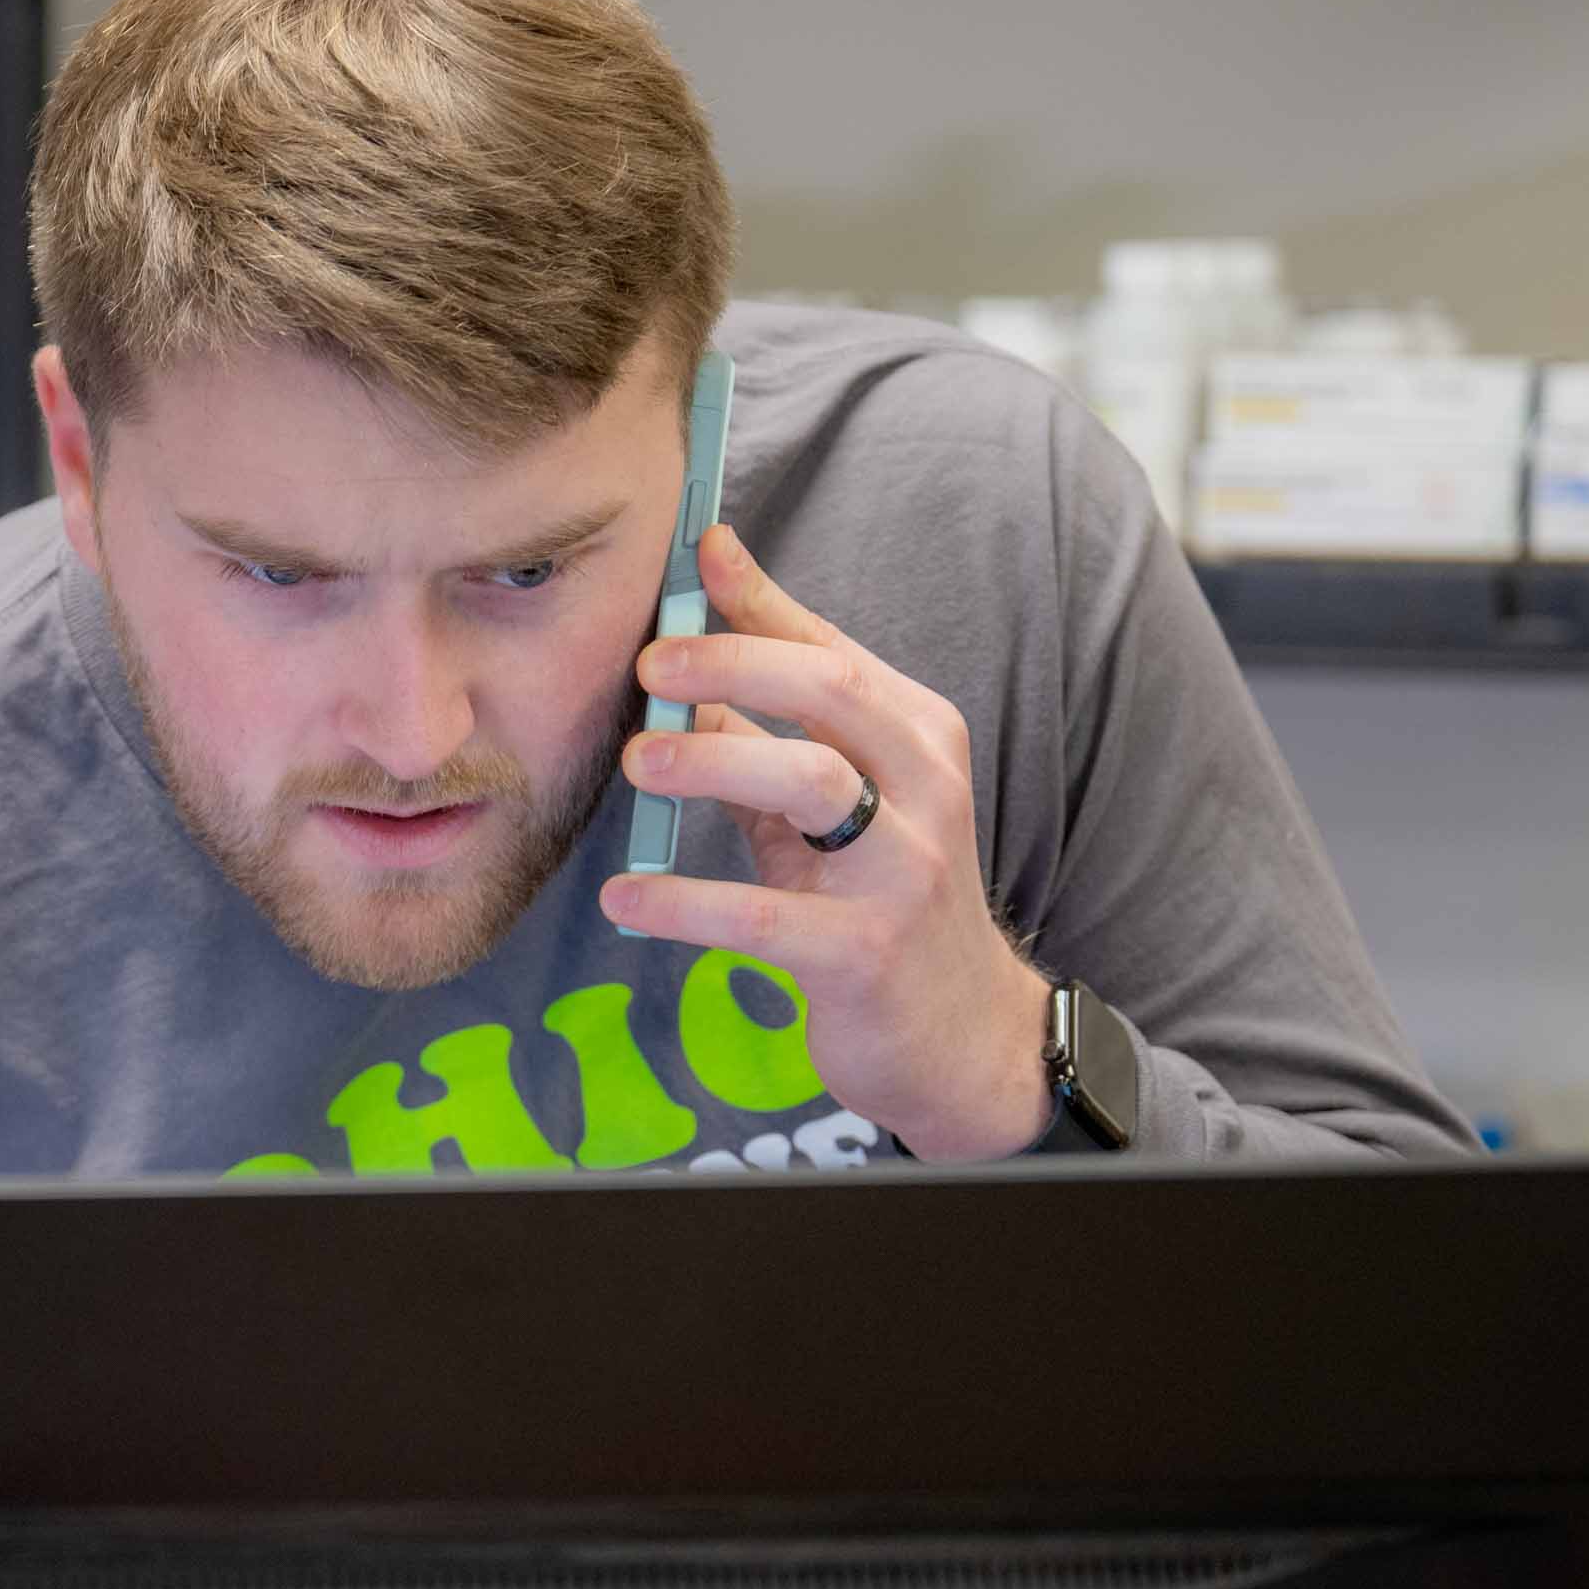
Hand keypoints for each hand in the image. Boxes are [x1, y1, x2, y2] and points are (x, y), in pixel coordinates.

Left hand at [596, 525, 1054, 1162]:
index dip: (759, 602)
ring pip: (810, 782)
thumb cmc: (882, 900)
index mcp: (916, 736)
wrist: (962, 1033)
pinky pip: (764, 916)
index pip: (832, 650)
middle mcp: (924, 788)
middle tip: (647, 664)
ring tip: (636, 762)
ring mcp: (902, 871)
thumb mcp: (833, 805)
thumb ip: (764, 732)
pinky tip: (625, 899)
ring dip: (712, 760)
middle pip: (830, 692)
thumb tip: (680, 660)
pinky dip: (686, 902)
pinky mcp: (865, 954)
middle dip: (732, 663)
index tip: (693, 555)